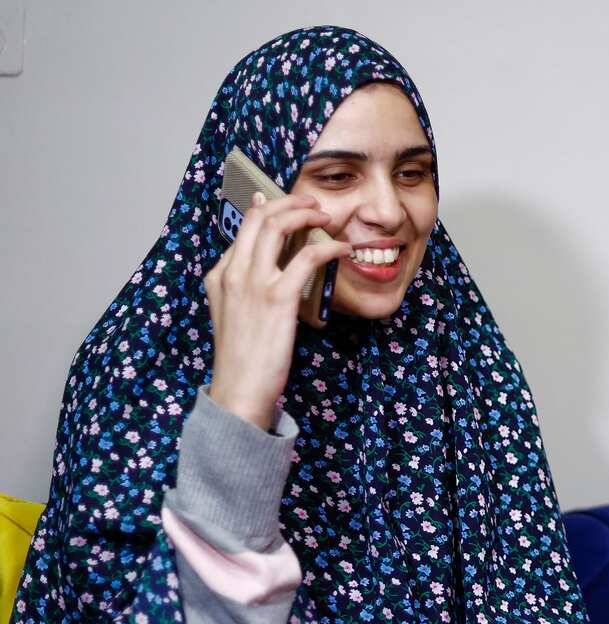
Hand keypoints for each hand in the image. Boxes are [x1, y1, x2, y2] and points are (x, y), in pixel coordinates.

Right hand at [205, 192, 350, 430]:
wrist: (239, 391)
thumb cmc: (243, 360)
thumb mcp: (234, 318)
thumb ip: (244, 292)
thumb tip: (268, 275)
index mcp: (220, 277)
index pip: (244, 229)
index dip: (269, 212)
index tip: (289, 206)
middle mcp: (233, 274)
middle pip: (259, 218)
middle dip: (288, 202)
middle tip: (312, 203)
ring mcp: (253, 284)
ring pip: (278, 227)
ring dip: (306, 214)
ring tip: (326, 217)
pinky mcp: (278, 298)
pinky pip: (307, 258)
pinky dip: (328, 248)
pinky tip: (342, 251)